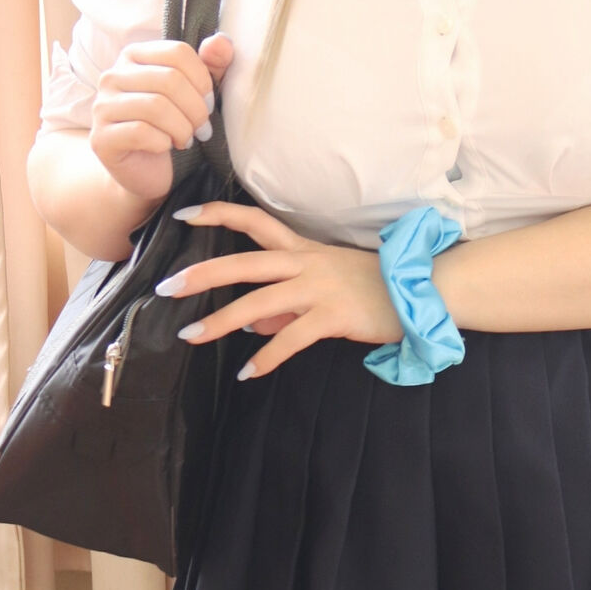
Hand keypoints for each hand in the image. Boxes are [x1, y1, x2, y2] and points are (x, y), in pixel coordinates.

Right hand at [90, 32, 234, 203]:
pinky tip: (166, 147)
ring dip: (182, 127)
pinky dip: (164, 142)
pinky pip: (141, 132)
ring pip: (156, 106)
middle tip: (202, 127)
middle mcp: (113, 75)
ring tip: (186, 139)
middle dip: (195, 108)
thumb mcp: (198, 93)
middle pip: (169, 79)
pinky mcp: (101, 137)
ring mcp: (102, 106)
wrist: (147, 171)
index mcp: (135, 55)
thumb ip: (213, 65)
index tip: (208, 102)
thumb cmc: (173, 126)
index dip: (202, 80)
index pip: (177, 52)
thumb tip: (222, 40)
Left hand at [161, 201, 405, 379]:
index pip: (255, 222)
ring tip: (191, 335)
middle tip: (167, 286)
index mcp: (304, 249)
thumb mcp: (325, 287)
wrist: (422, 289)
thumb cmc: (374, 287)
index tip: (185, 216)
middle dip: (203, 274)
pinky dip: (267, 358)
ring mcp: (320, 288)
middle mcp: (307, 263)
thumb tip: (248, 325)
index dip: (219, 216)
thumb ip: (283, 306)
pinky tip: (247, 373)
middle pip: (246, 262)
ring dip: (220, 320)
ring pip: (259, 302)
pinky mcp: (333, 315)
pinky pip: (291, 339)